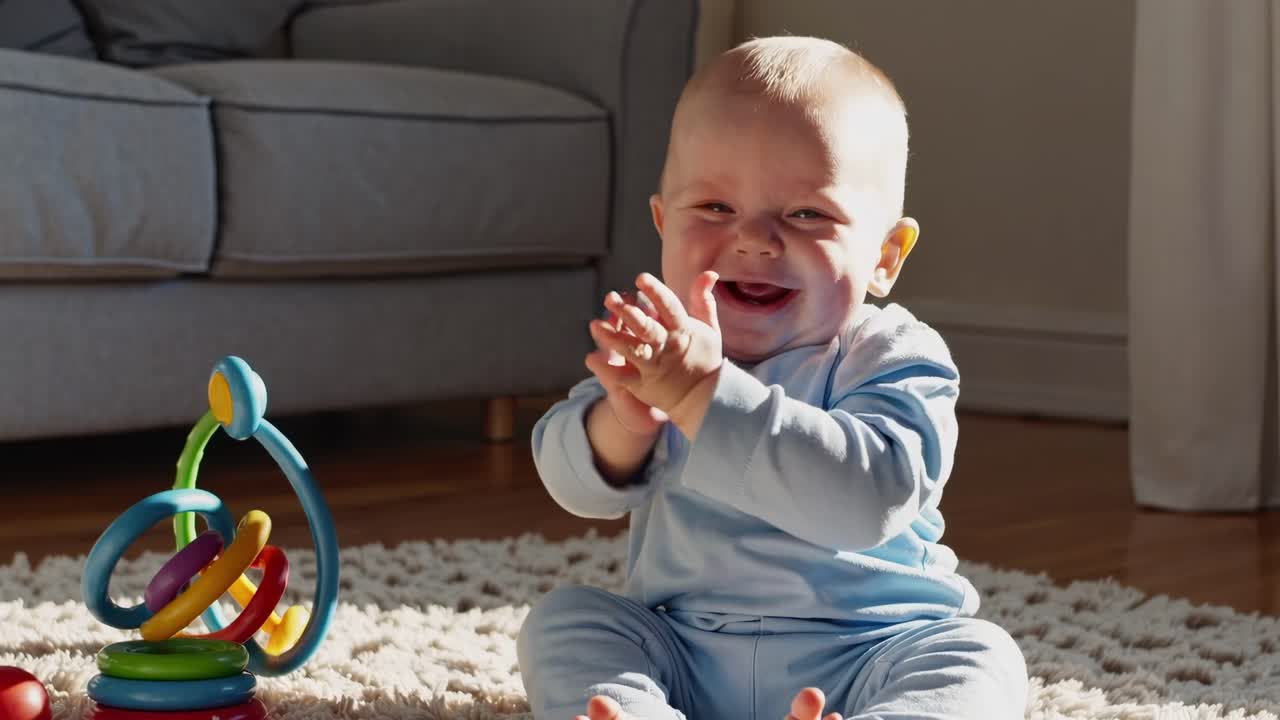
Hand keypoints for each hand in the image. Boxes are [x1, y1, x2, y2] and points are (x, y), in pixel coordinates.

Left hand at [586, 272, 722, 422]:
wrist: (704, 398)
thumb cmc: (704, 358)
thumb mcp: (709, 328)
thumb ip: (703, 300)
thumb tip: (708, 272)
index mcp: (683, 331)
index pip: (669, 307)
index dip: (655, 292)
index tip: (640, 278)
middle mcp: (667, 348)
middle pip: (646, 328)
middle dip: (627, 313)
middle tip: (609, 298)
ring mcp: (653, 367)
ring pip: (631, 350)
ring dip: (612, 337)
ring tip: (594, 325)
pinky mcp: (643, 385)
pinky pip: (622, 377)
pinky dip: (606, 369)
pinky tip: (591, 357)